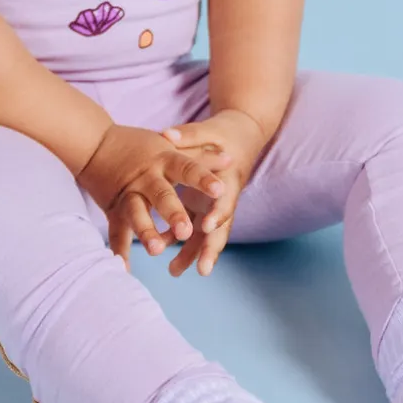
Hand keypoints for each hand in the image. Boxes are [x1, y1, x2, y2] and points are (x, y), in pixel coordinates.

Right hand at [76, 123, 231, 271]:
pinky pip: (116, 232)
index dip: (203, 179)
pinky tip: (123, 269)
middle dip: (173, 213)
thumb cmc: (141, 146)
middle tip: (186, 230)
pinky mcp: (114, 209)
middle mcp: (147, 179)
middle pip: (162, 196)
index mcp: (165, 161)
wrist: (95, 143)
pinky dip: (120, 251)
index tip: (220, 189)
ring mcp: (128, 195)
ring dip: (146, 232)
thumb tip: (231, 160)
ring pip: (137, 214)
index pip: (188, 169)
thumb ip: (200, 158)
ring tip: (157, 250)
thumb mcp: (172, 147)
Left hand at [159, 110, 267, 276]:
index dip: (218, 212)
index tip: (206, 225)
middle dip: (211, 249)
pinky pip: (193, 228)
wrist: (239, 137)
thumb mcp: (207, 130)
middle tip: (202, 271)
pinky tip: (163, 252)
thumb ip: (188, 135)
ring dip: (193, 253)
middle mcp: (223, 196)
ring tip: (173, 272)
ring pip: (206, 234)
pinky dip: (180, 240)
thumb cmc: (222, 133)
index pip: (225, 199)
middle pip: (221, 227)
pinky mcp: (204, 206)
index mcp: (227, 178)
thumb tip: (166, 134)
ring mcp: (214, 204)